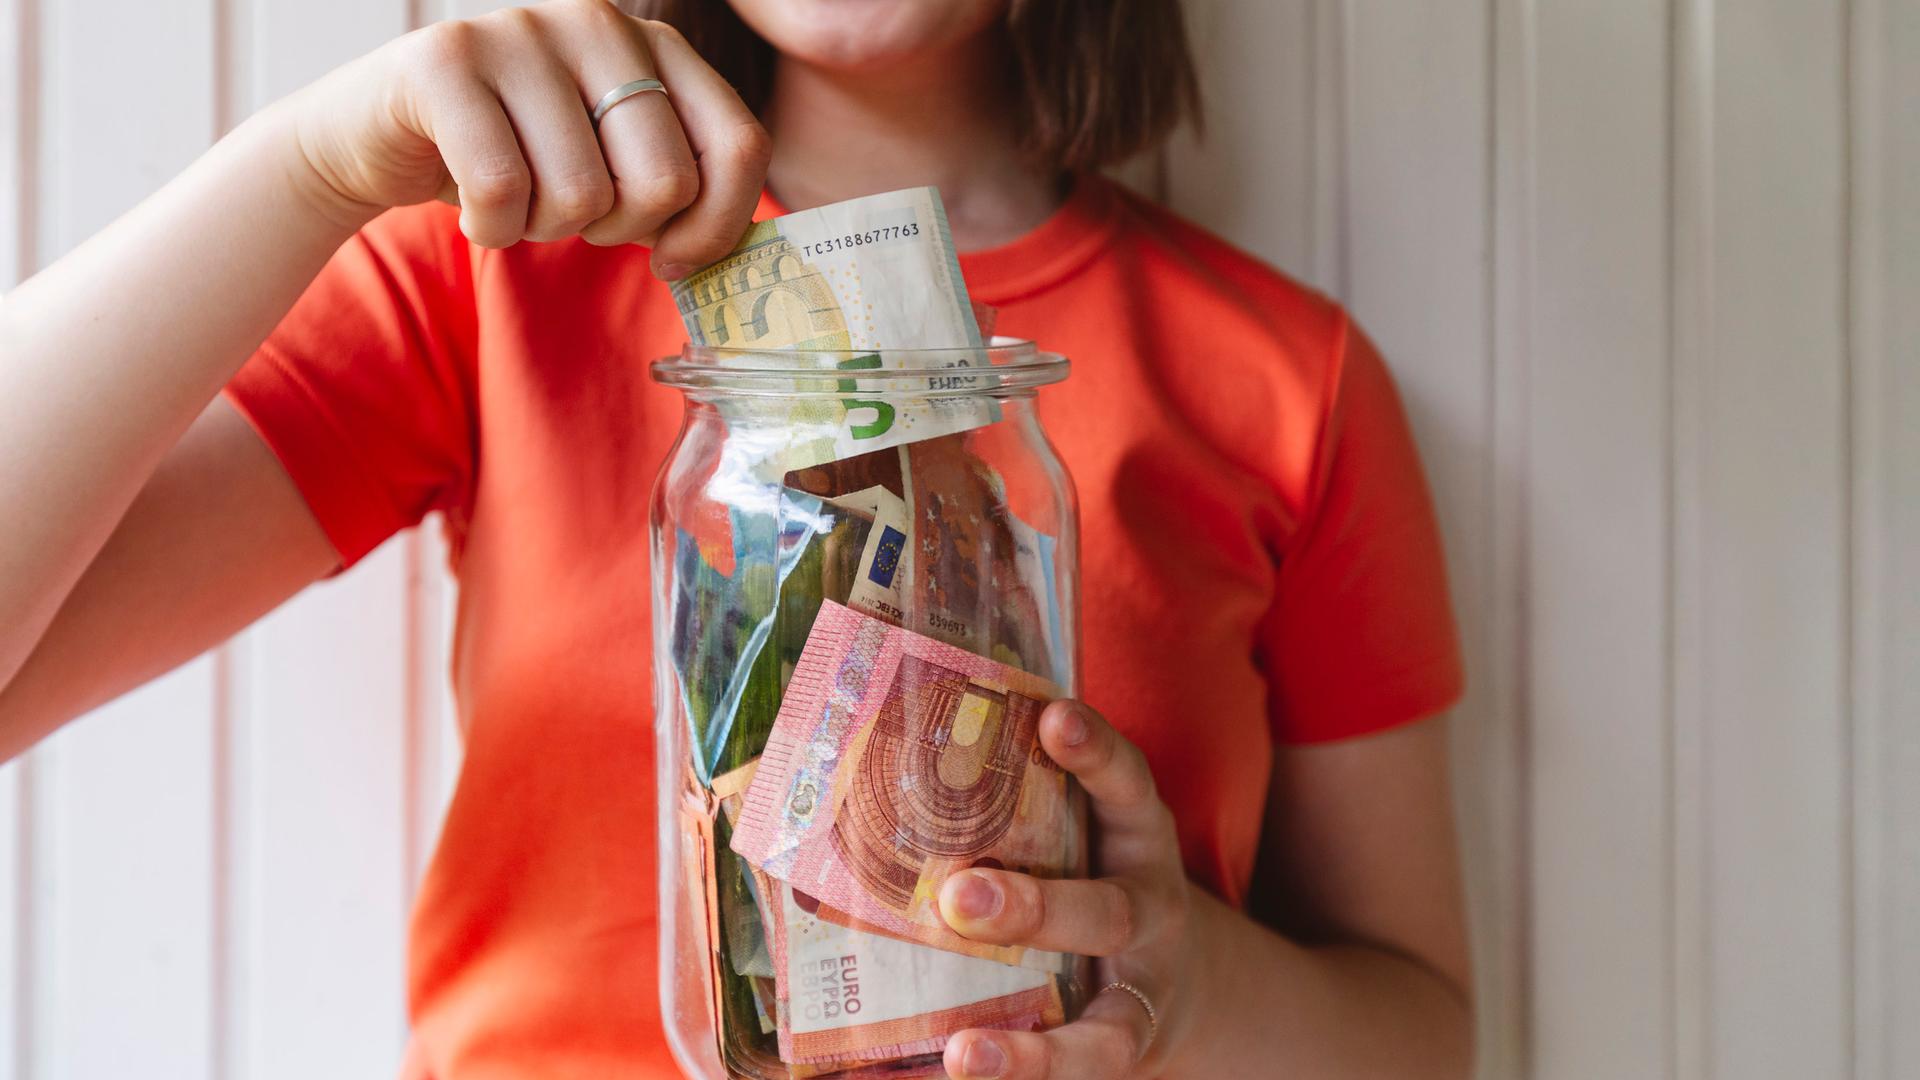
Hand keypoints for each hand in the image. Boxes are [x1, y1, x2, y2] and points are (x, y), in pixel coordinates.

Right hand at [282, 0, 767, 271]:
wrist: (379, 138)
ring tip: (516, 197)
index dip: (716, 226)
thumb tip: (718, 249)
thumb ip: (678, 188)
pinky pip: (501, 190)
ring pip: (580, 193)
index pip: (738, 145)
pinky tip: (472, 206)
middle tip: (570, 213)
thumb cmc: (517, 161)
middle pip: (663, 181)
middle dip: (615, 231)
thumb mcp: (614, 167)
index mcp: (657, 47)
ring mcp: (521, 31)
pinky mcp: (446, 59)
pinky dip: (489, 228)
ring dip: (544, 229)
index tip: (672, 256)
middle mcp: (599, 22)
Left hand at [938, 700, 1200, 1078]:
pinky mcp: (1123, 1050)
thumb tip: (872, 755)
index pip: (1124, 783)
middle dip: (1035, 909)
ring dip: (1035, 1050)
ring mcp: (1142, 992)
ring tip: (964, 1054)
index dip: (1094, 751)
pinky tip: (948, 1077)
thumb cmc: (1089, 875)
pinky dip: (1016, 1076)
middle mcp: (1148, 910)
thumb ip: (1013, 798)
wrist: (1175, 979)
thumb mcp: (1080, 825)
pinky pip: (1076, 1074)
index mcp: (1134, 835)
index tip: (1054, 718)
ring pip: (1108, 1030)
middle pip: (1107, 912)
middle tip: (959, 897)